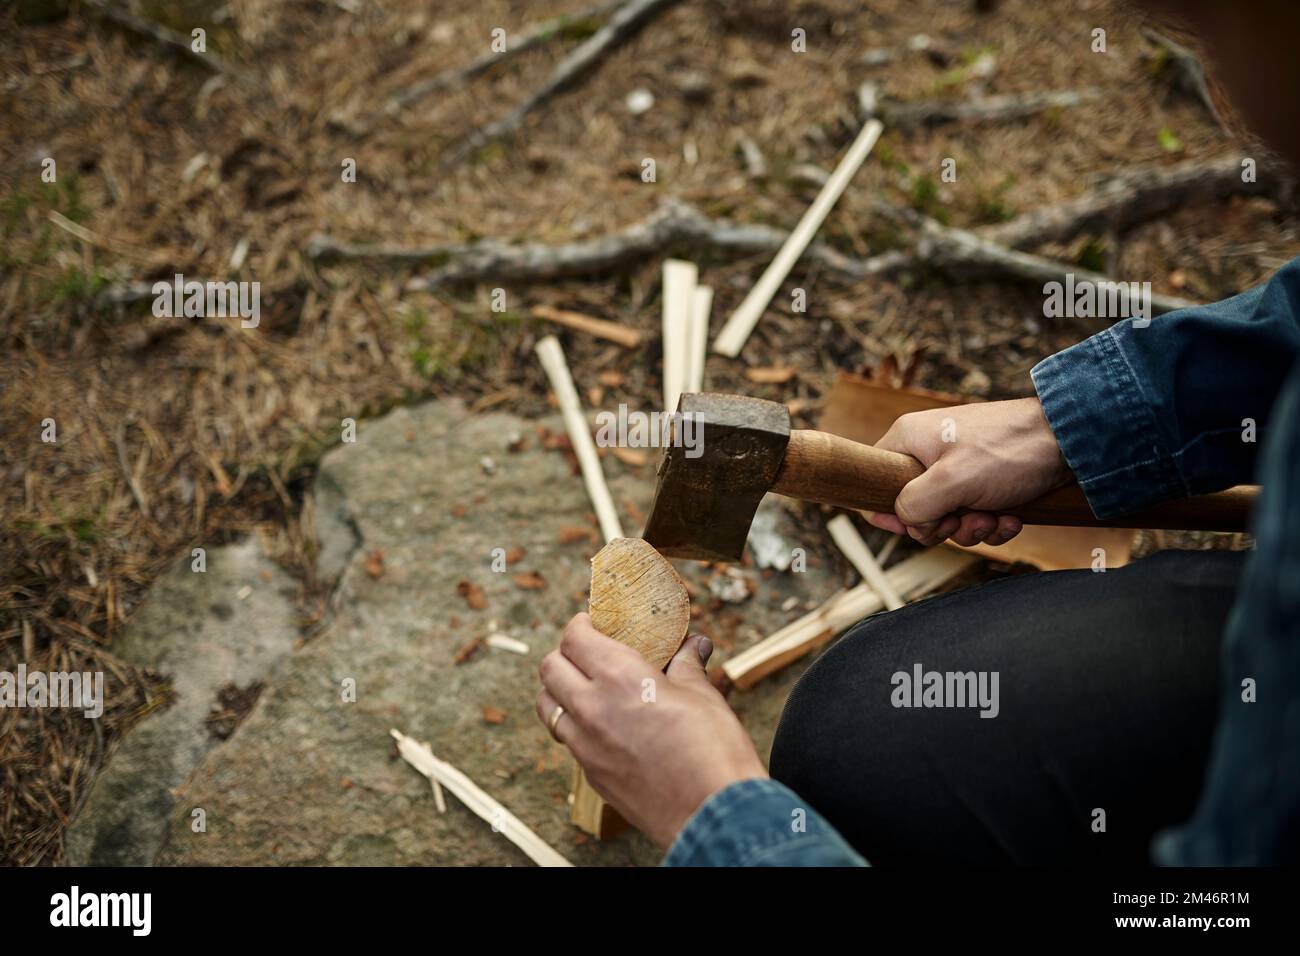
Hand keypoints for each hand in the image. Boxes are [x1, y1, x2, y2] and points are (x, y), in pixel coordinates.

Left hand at [536, 613, 767, 848]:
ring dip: (560, 691)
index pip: (574, 638)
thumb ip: (687, 666)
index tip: (591, 623)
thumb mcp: (703, 696)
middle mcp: (591, 708)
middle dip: (564, 654)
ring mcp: (586, 746)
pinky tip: (602, 726)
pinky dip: (575, 726)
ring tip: (585, 688)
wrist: (713, 815)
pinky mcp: (591, 776)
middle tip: (586, 652)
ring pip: (547, 707)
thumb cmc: (713, 752)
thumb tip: (693, 647)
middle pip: (549, 668)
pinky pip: (567, 741)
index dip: (580, 625)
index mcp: (619, 677)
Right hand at [865, 397, 1072, 546]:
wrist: (1071, 440)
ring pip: (946, 517)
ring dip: (972, 528)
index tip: (920, 525)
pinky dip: (992, 523)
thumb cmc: (1010, 450)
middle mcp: (928, 452)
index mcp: (908, 440)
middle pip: (914, 509)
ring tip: (995, 517)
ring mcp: (957, 467)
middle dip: (943, 525)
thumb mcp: (952, 481)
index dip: (892, 514)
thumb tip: (907, 521)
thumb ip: (914, 505)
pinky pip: (973, 515)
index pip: (875, 484)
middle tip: (965, 519)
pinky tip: (1011, 517)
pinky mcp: (984, 481)